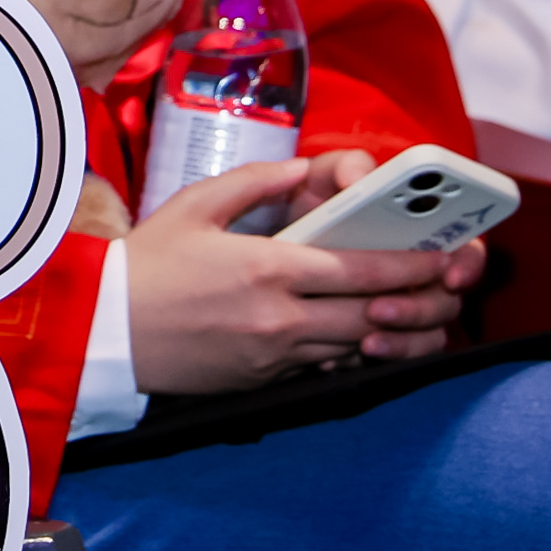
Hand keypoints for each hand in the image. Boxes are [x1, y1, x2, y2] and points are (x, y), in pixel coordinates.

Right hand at [122, 151, 482, 394]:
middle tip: (446, 288)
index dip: (411, 266)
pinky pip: (321, 367)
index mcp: (270, 269)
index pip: (361, 270)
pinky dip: (347, 351)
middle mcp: (281, 318)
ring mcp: (273, 356)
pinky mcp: (262, 381)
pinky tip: (358, 334)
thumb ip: (256, 182)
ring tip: (412, 311)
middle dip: (416, 303)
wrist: (104, 332)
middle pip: (372, 315)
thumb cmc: (145, 265)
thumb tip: (302, 169)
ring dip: (387, 331)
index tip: (442, 258)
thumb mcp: (195, 206)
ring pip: (353, 347)